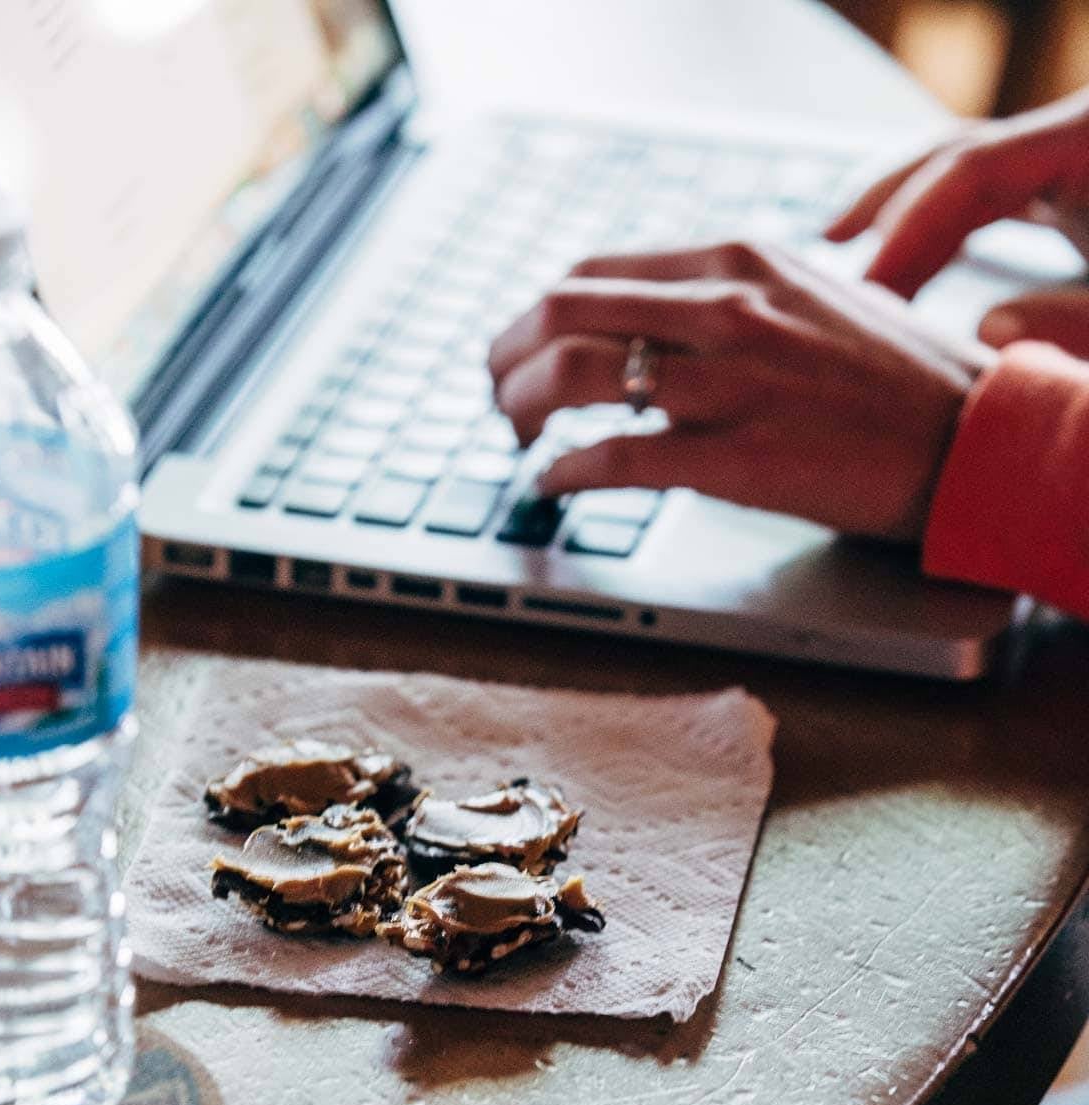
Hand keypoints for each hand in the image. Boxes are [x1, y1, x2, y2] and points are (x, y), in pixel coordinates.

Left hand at [488, 243, 988, 541]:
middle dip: (508, 357)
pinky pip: (615, 456)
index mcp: (735, 260)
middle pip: (563, 312)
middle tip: (498, 396)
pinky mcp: (734, 457)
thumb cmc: (891, 376)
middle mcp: (723, 308)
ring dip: (522, 411)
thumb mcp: (807, 294)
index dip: (537, 315)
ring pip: (575, 377)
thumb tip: (649, 317)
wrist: (967, 435)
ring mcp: (727, 382)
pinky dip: (565, 471)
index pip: (591, 271)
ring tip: (516, 439)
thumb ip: (728, 296)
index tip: (522, 348)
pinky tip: (552, 483)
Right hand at [827, 90, 1088, 300]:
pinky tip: (910, 267)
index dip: (907, 224)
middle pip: (957, 154)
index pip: (970, 168)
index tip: (865, 285)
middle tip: (830, 245)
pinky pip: (993, 196)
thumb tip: (986, 328)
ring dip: (908, 219)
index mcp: (1087, 140)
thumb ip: (1068, 320)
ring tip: (854, 259)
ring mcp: (1065, 155)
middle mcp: (1068, 135)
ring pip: (968, 174)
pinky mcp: (1068, 181)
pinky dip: (946, 232)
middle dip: (888, 202)